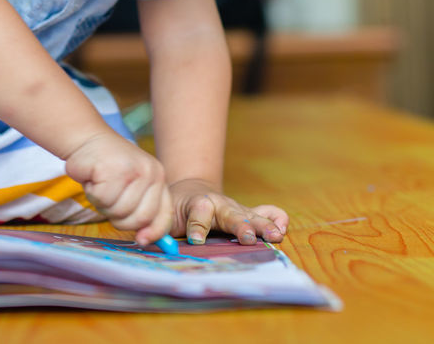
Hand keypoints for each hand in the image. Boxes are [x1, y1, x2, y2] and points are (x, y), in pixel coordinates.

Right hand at [64, 132, 172, 245]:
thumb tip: (145, 240)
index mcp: (158, 177)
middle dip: (119, 218)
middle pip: (140, 218)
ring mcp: (134, 170)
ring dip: (103, 204)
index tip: (141, 240)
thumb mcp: (131, 186)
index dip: (154, 232)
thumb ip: (141, 209)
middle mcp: (151, 173)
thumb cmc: (107, 168)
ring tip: (100, 185)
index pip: (163, 214)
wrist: (87, 139)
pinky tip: (93, 178)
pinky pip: (103, 199)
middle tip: (108, 200)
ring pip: (119, 211)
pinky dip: (93, 193)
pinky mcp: (114, 169)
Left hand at [169, 178, 287, 244]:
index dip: (197, 226)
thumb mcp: (166, 215)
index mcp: (197, 203)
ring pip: (251, 215)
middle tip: (247, 237)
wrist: (191, 191)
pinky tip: (282, 228)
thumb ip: (160, 227)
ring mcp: (236, 209)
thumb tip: (151, 242)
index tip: (195, 239)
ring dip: (263, 225)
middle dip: (239, 225)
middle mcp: (220, 204)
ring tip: (275, 236)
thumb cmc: (176, 208)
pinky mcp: (248, 214)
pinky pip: (266, 212)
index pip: (198, 211)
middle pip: (230, 214)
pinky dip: (276, 218)